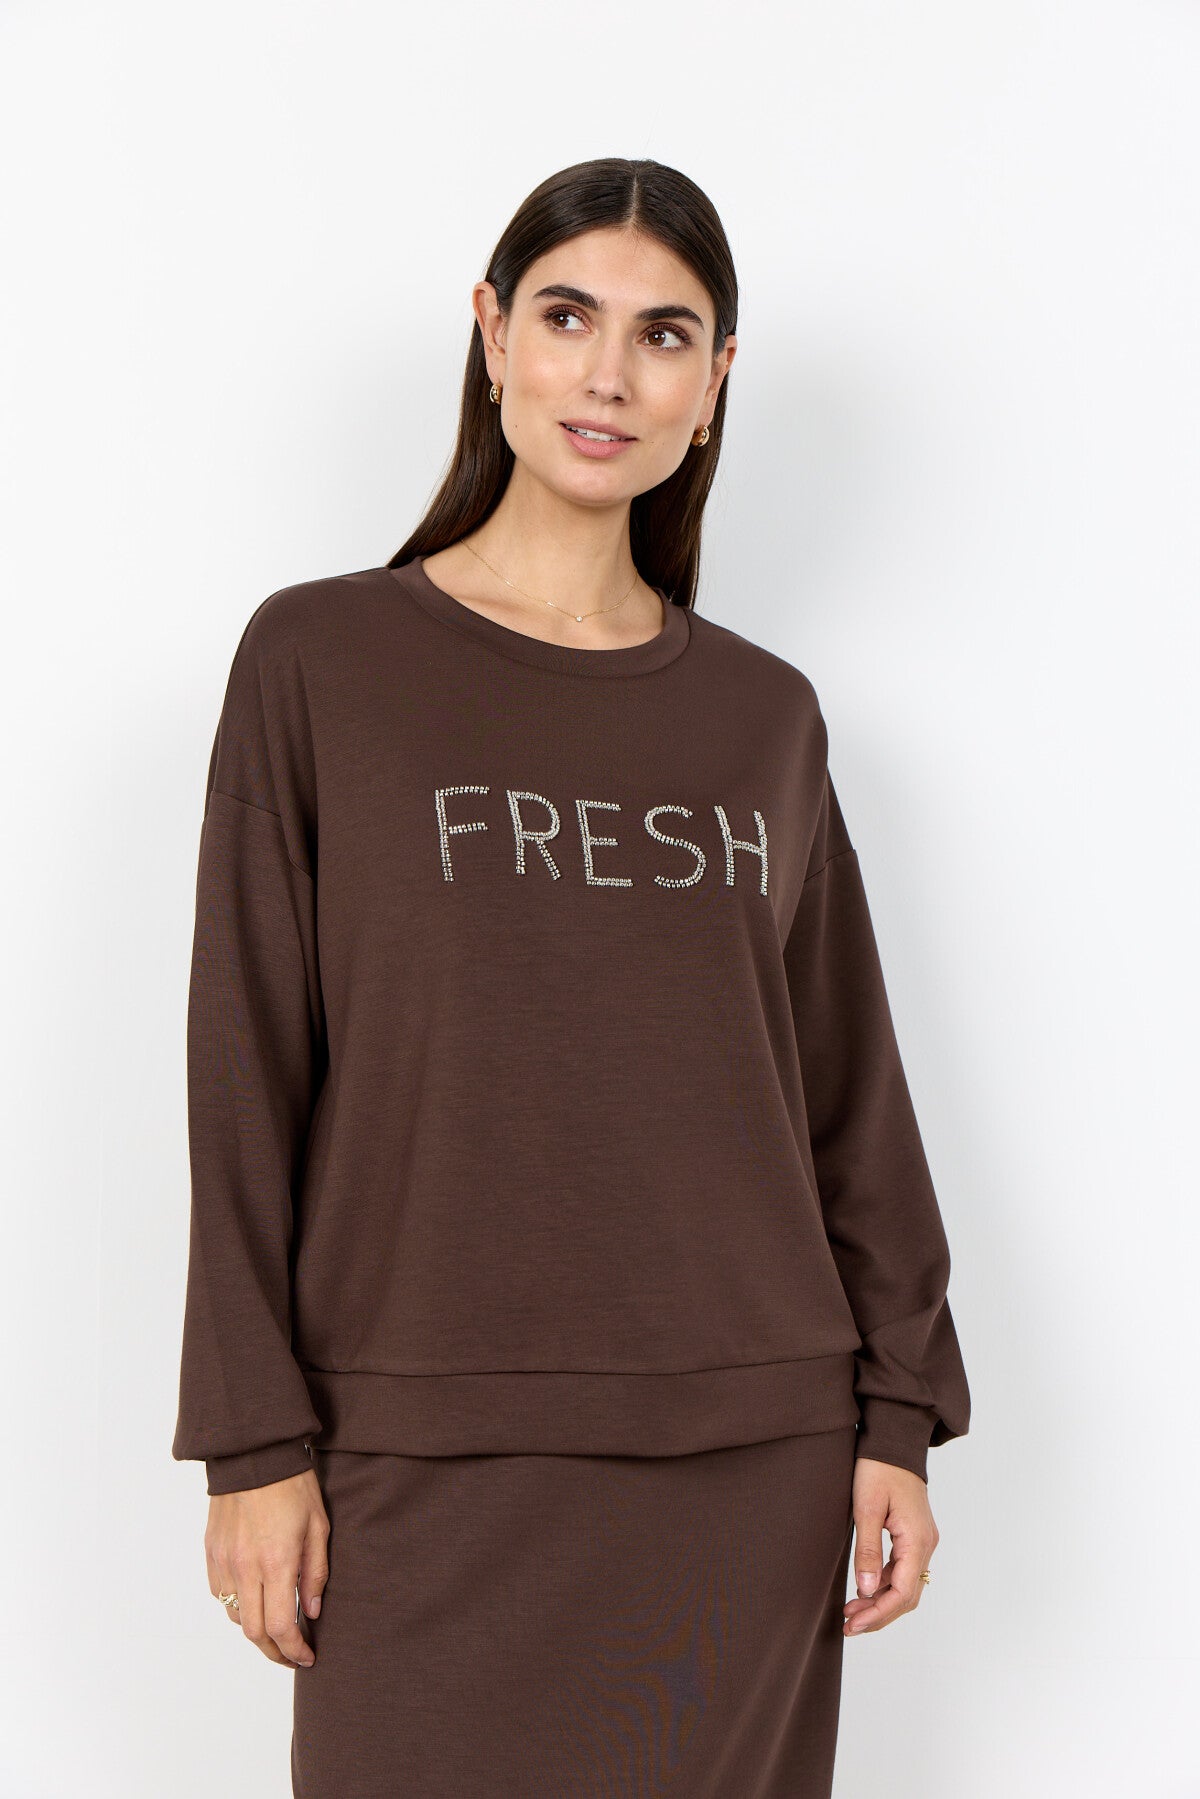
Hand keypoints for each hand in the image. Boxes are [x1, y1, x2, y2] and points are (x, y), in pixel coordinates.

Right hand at [205, 1468, 329, 1667]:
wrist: (254, 1454)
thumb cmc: (293, 1485)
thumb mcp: (318, 1526)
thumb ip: (316, 1573)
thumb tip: (312, 1612)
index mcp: (276, 1562)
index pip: (281, 1627)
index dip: (294, 1650)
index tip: (307, 1657)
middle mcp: (245, 1568)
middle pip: (254, 1632)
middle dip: (274, 1651)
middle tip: (292, 1654)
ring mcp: (224, 1561)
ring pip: (235, 1617)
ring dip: (255, 1632)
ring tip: (276, 1630)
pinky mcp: (211, 1553)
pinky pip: (221, 1595)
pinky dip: (237, 1608)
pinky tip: (254, 1602)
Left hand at [842, 1457, 938, 1636]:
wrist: (893, 1440)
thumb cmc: (878, 1469)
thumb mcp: (866, 1509)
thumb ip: (867, 1550)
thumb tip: (865, 1590)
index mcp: (917, 1540)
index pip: (902, 1592)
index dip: (878, 1613)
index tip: (854, 1625)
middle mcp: (926, 1544)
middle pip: (907, 1595)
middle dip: (879, 1614)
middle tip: (850, 1626)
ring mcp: (922, 1540)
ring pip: (905, 1585)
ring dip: (880, 1602)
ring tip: (851, 1613)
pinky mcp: (914, 1535)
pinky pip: (903, 1570)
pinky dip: (883, 1584)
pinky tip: (864, 1589)